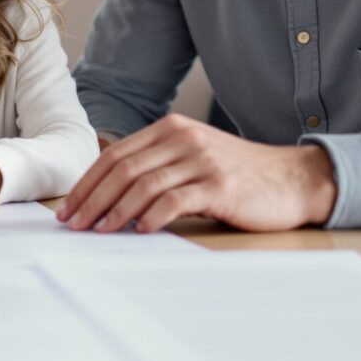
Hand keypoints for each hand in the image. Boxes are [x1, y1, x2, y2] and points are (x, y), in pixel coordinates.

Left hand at [57, 114, 336, 232]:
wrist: (293, 179)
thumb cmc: (238, 176)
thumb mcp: (193, 159)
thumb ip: (157, 167)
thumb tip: (107, 197)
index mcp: (170, 129)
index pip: (115, 155)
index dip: (87, 183)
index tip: (68, 209)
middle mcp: (183, 138)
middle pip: (123, 169)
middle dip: (92, 198)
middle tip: (73, 224)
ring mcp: (202, 159)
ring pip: (144, 184)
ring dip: (115, 210)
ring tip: (99, 231)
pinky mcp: (220, 184)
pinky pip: (175, 200)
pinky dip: (152, 217)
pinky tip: (139, 231)